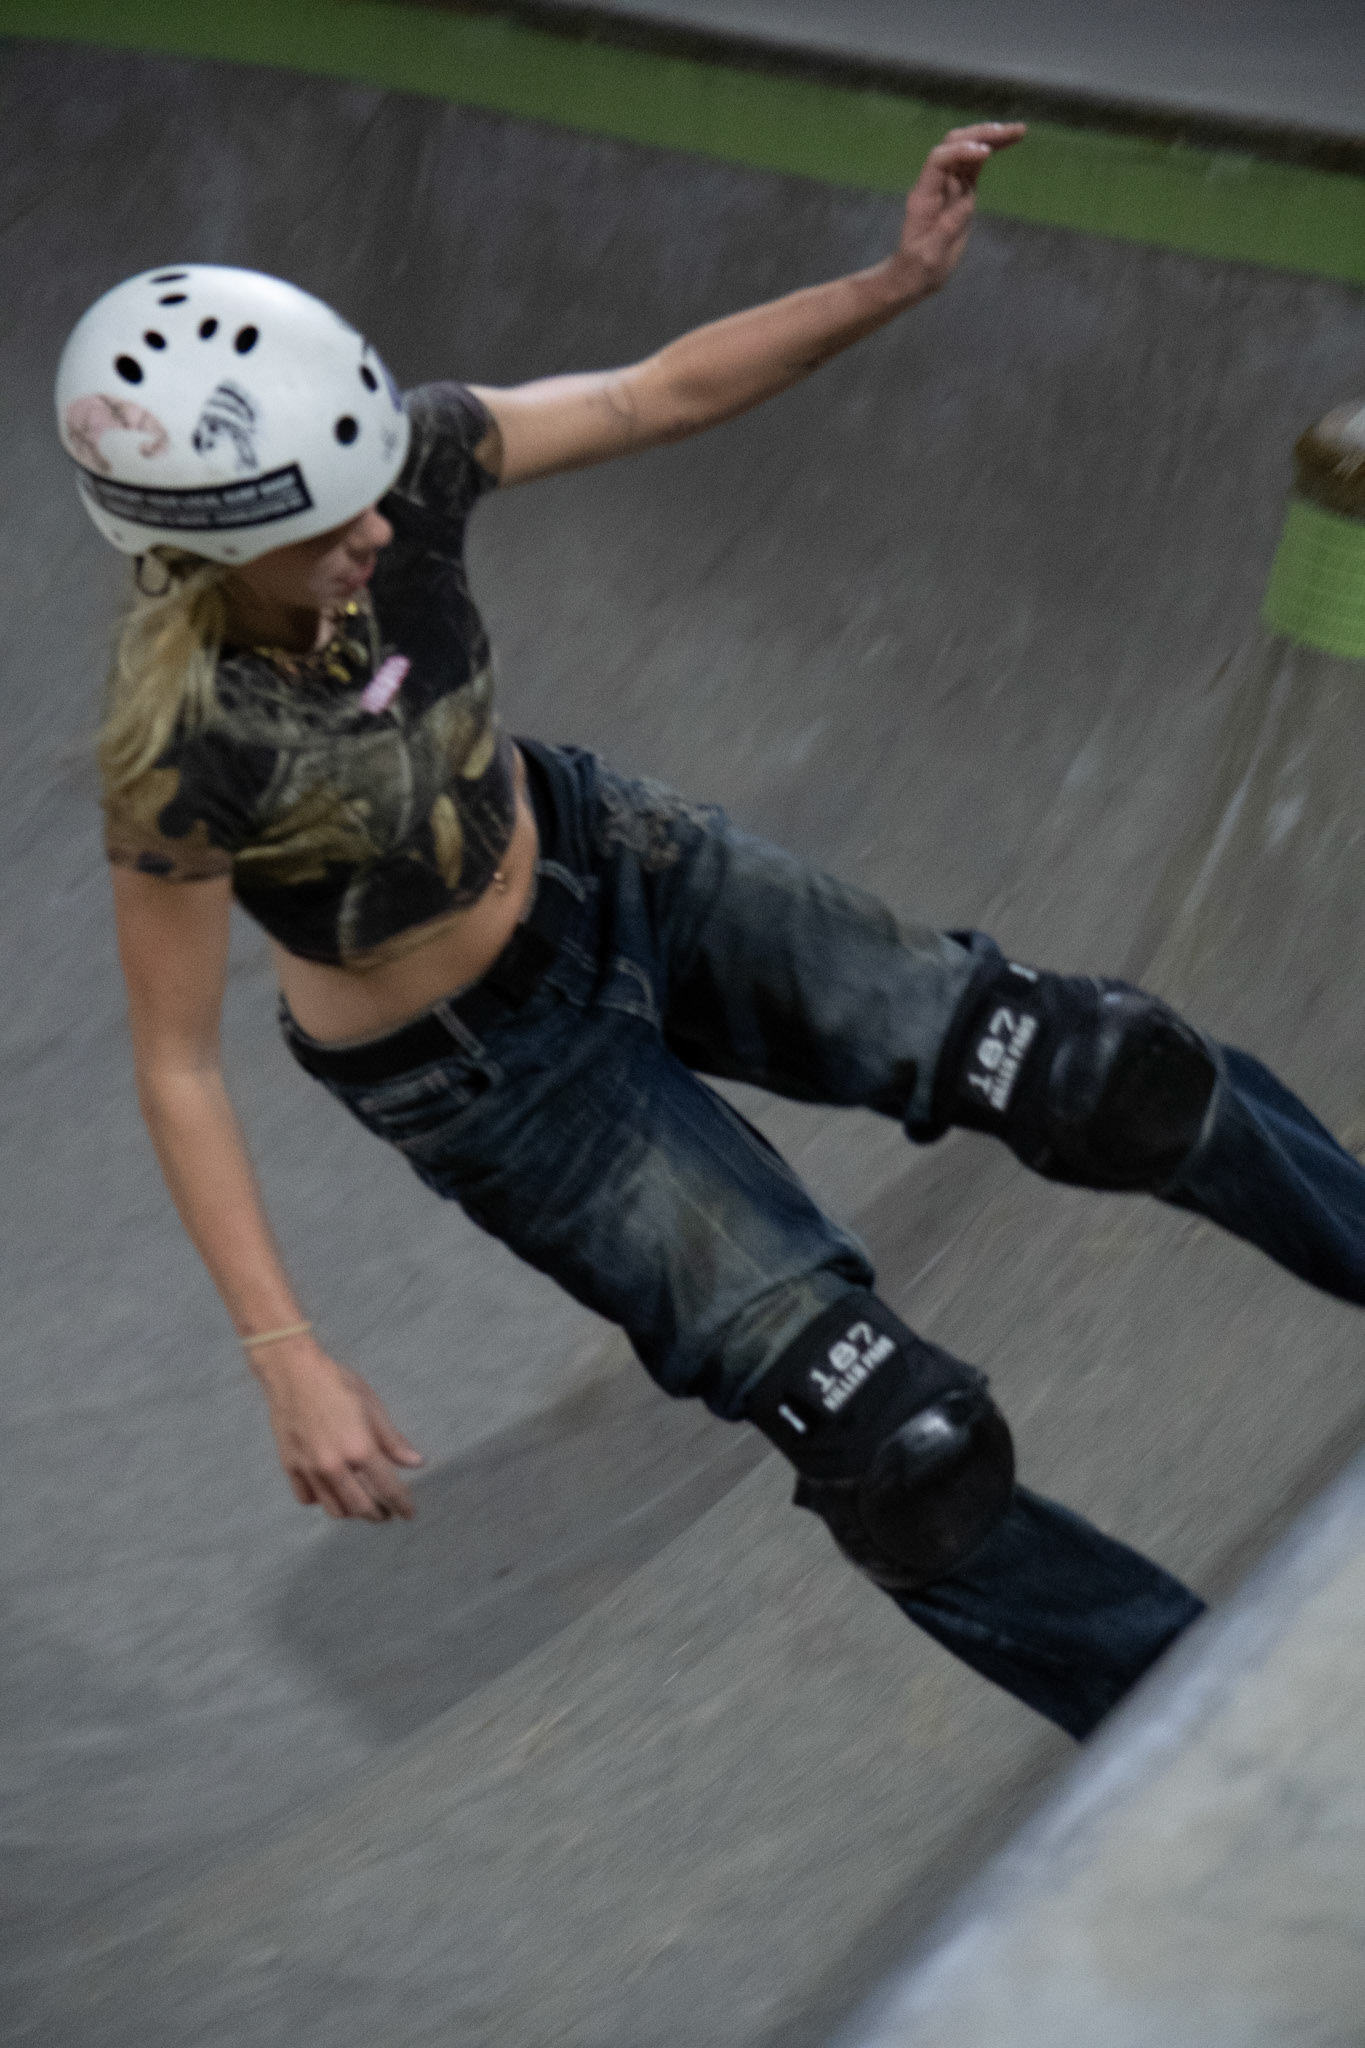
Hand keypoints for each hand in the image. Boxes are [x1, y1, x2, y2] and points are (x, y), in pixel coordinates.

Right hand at [252, 1340, 425, 1520]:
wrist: (293, 1372)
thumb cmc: (336, 1383)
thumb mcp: (372, 1406)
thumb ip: (393, 1440)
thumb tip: (416, 1463)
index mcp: (360, 1448)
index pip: (389, 1488)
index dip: (403, 1505)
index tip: (409, 1514)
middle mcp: (334, 1465)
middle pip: (361, 1507)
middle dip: (378, 1515)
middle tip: (387, 1513)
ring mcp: (310, 1469)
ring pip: (334, 1508)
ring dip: (352, 1512)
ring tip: (362, 1505)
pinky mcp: (290, 1467)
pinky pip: (308, 1498)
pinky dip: (322, 1500)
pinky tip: (331, 1491)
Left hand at [886, 123, 1025, 300]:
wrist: (915, 274)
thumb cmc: (918, 268)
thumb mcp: (930, 255)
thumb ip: (946, 229)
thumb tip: (965, 204)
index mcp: (924, 196)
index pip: (939, 160)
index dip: (961, 151)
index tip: (986, 153)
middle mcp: (936, 183)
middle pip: (955, 144)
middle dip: (981, 134)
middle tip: (1011, 131)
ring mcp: (950, 184)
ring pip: (968, 149)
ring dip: (992, 137)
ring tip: (1018, 131)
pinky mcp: (962, 190)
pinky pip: (976, 164)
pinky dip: (993, 151)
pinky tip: (1010, 143)